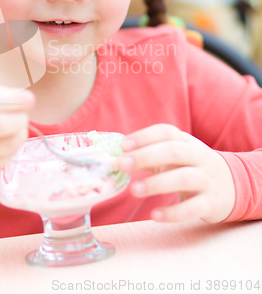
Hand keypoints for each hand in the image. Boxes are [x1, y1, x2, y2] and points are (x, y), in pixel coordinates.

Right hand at [0, 87, 34, 184]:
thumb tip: (24, 99)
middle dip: (19, 118)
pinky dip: (14, 147)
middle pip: (0, 124)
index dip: (14, 100)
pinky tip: (10, 140)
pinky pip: (5, 158)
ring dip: (20, 133)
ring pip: (7, 144)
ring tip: (20, 127)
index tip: (30, 99)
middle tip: (23, 115)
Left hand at [117, 124, 235, 223]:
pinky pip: (193, 208)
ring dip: (157, 183)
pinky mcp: (210, 203)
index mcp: (185, 141)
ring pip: (183, 178)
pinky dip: (173, 213)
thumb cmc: (190, 166)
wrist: (232, 185)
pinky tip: (154, 215)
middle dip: (146, 156)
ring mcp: (206, 179)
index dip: (144, 136)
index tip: (123, 144)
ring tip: (133, 190)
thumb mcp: (172, 155)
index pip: (165, 132)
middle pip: (173, 151)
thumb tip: (115, 156)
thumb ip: (146, 154)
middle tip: (122, 164)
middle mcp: (198, 156)